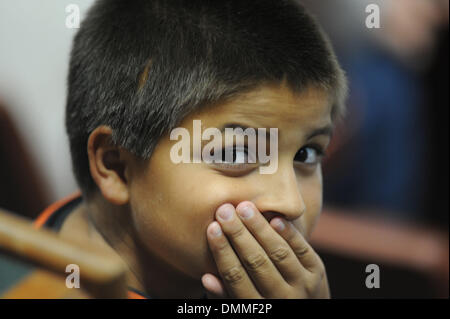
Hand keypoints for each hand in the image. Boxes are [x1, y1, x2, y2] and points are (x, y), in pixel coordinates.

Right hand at [201, 201, 329, 298]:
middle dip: (238, 234)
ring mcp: (302, 285)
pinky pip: (303, 249)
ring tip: (244, 207)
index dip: (222, 251)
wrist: (308, 314)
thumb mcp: (246, 306)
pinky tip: (275, 217)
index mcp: (258, 308)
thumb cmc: (266, 304)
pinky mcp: (318, 272)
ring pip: (278, 253)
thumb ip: (226, 294)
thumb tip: (206, 277)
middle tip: (224, 210)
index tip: (212, 227)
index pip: (236, 277)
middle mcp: (281, 298)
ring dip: (260, 228)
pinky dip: (288, 233)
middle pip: (257, 262)